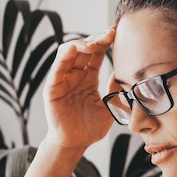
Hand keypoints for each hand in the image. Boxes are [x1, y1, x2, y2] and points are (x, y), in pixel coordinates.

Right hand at [42, 27, 115, 150]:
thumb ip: (115, 92)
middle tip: (109, 34)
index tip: (117, 33)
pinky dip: (64, 56)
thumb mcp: (109, 108)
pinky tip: (74, 49)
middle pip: (84, 49)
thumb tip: (124, 75)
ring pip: (69, 53)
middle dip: (96, 39)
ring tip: (95, 42)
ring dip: (82, 44)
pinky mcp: (52, 88)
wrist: (75, 144)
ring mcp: (63, 79)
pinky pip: (57, 68)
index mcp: (88, 78)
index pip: (96, 54)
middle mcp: (75, 75)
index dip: (105, 42)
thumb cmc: (90, 128)